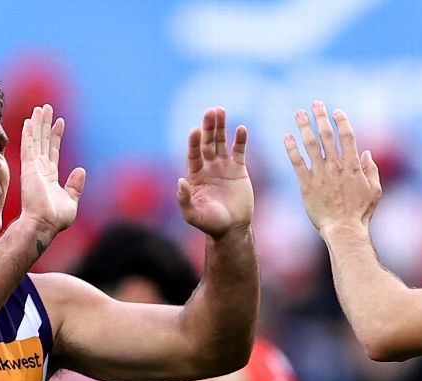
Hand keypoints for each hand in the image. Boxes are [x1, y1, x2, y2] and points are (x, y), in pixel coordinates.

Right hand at [18, 104, 86, 245]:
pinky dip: (29, 133)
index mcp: (49, 177)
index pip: (53, 151)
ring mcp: (33, 168)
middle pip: (43, 141)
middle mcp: (40, 169)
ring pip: (36, 140)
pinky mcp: (29, 168)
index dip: (56, 136)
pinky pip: (29, 147)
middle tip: (46, 108)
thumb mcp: (71, 200)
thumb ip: (75, 185)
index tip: (59, 122)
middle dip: (45, 124)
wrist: (44, 224)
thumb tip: (81, 169)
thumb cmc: (56, 218)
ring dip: (38, 124)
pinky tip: (30, 121)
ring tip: (41, 108)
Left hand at [178, 108, 252, 238]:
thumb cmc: (210, 224)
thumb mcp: (193, 215)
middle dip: (208, 127)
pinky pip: (239, 151)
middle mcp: (208, 167)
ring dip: (221, 127)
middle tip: (210, 111)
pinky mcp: (239, 169)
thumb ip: (184, 199)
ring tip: (221, 110)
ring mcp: (223, 167)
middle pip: (207, 142)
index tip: (195, 130)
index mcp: (195, 175)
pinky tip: (241, 128)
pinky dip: (240, 140)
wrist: (232, 229)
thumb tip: (180, 180)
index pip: (194, 153)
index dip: (194, 142)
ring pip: (221, 142)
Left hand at [284, 101, 381, 235]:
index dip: (341, 121)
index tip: (336, 111)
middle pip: (326, 134)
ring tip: (299, 113)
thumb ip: (371, 170)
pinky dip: (291, 147)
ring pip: (310, 143)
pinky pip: (297, 161)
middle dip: (320, 116)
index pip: (346, 136)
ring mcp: (320, 173)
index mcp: (352, 165)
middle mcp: (335, 165)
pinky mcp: (306, 184)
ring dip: (304, 126)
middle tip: (315, 104)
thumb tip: (366, 152)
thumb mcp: (375, 191)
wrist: (343, 229)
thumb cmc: (360, 213)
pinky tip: (286, 136)